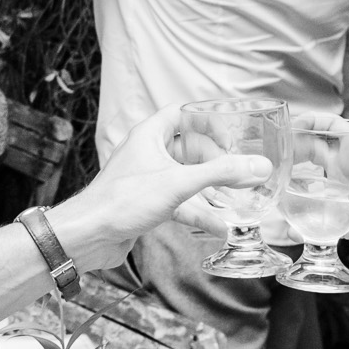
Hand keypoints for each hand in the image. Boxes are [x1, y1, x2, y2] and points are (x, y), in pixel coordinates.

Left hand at [47, 103, 275, 271]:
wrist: (88, 236)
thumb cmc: (123, 201)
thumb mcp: (179, 183)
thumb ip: (221, 173)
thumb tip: (259, 165)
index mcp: (149, 134)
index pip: (181, 113)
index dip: (207, 120)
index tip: (231, 137)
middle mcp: (147, 152)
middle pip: (188, 147)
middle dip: (215, 161)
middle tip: (237, 173)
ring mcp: (146, 179)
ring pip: (185, 177)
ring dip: (210, 189)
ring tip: (235, 201)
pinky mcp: (145, 203)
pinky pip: (178, 202)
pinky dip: (197, 212)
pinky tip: (218, 227)